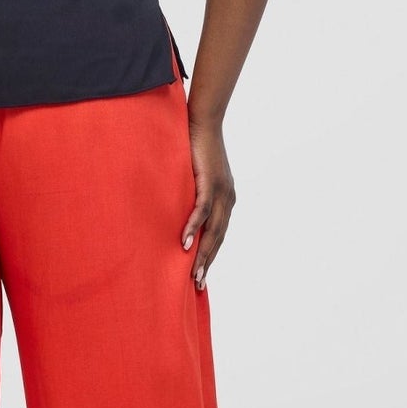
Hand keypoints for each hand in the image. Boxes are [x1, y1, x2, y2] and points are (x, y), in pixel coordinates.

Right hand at [180, 115, 235, 290]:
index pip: (220, 235)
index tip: (202, 275)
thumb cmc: (196, 148)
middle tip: (198, 285)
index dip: (211, 256)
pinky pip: (202, 211)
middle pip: (219, 239)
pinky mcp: (210, 183)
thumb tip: (178, 211)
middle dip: (208, 263)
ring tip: (193, 273)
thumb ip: (192, 195)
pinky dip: (194, 228)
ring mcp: (221, 192)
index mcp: (226, 200)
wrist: (203, 122)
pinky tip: (185, 244)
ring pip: (213, 230)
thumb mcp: (196, 177)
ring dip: (203, 254)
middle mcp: (228, 200)